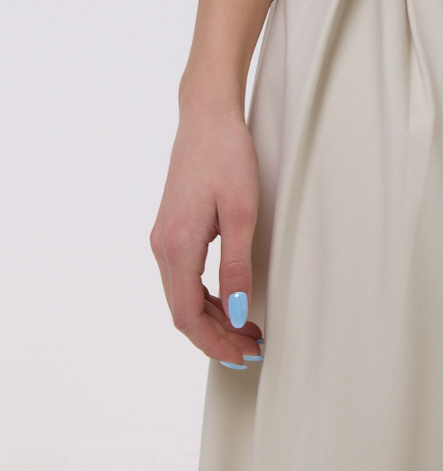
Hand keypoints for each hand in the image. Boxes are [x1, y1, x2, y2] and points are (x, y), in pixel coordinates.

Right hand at [150, 101, 264, 365]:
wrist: (207, 115)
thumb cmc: (227, 155)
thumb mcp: (242, 212)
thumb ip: (238, 266)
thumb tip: (239, 314)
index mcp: (176, 247)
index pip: (187, 317)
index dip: (215, 343)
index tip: (244, 355)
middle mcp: (162, 247)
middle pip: (183, 312)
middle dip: (217, 336)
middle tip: (252, 348)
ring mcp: (164, 237)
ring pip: (182, 295)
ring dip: (212, 318)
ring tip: (247, 329)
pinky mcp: (172, 228)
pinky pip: (184, 276)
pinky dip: (206, 296)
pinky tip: (230, 299)